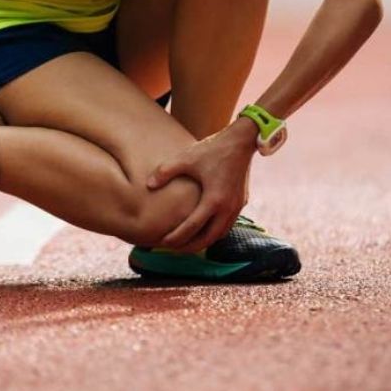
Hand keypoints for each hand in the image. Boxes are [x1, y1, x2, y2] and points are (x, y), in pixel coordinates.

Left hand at [146, 118, 257, 252]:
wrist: (241, 141)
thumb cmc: (212, 149)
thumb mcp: (185, 157)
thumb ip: (165, 171)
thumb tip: (148, 185)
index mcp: (214, 200)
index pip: (192, 228)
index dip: (176, 238)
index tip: (162, 242)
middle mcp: (228, 208)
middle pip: (208, 239)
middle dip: (190, 247)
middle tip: (173, 249)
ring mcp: (237, 206)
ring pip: (220, 234)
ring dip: (204, 241)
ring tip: (187, 243)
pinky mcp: (241, 202)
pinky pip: (227, 225)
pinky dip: (214, 232)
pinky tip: (204, 229)